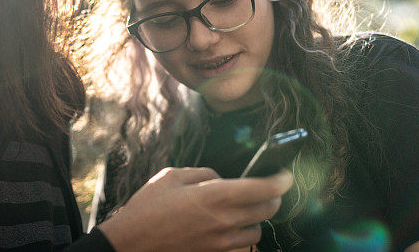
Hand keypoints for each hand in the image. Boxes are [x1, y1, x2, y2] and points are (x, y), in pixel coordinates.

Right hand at [97, 167, 292, 251]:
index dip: (280, 180)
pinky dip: (243, 236)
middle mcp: (223, 221)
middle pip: (267, 210)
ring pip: (257, 232)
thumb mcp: (172, 176)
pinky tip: (231, 226)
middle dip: (273, 197)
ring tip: (245, 209)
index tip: (286, 175)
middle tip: (270, 189)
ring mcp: (220, 243)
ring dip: (257, 218)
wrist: (132, 243)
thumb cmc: (148, 206)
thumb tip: (221, 179)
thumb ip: (203, 174)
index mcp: (213, 196)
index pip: (262, 189)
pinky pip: (242, 247)